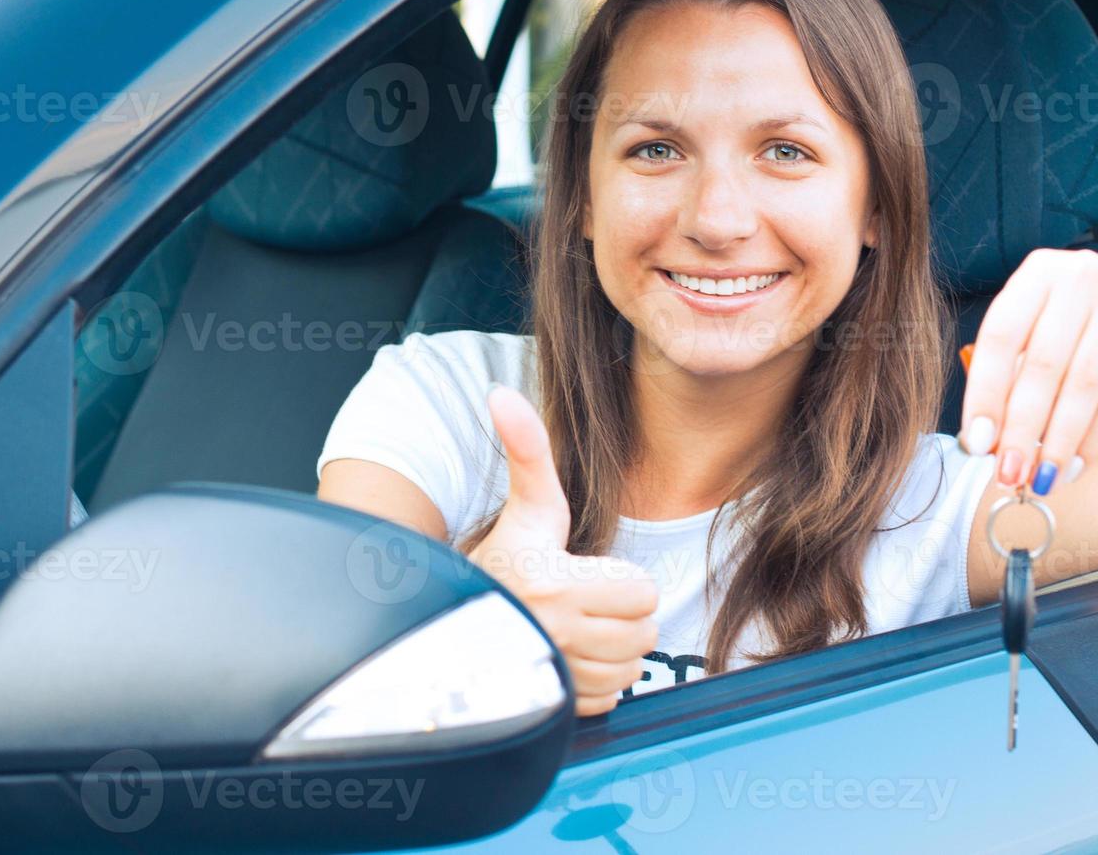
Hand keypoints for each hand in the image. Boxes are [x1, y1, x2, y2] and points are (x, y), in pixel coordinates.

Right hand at [468, 384, 659, 715]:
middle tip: (587, 600)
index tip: (588, 572)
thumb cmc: (501, 562)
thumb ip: (526, 450)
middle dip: (624, 615)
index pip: (642, 591)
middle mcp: (554, 636)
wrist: (452, 626)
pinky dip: (597, 682)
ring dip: (613, 651)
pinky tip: (569, 657)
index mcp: (554, 584)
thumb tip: (502, 392)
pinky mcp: (554, 706)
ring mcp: (554, 677)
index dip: (624, 578)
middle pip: (644, 633)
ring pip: (630, 669)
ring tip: (577, 628)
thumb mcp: (526, 507)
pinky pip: (609, 699)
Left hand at [960, 248, 1097, 493]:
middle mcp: (1080, 278)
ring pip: (1085, 385)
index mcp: (1037, 273)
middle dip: (1022, 429)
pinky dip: (1096, 437)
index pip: (1001, 337)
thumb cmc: (1081, 325)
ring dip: (1059, 441)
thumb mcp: (1043, 327)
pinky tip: (1076, 465)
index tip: (976, 443)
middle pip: (1044, 366)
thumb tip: (984, 442)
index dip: (985, 393)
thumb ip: (1012, 374)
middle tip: (1008, 474)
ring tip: (1042, 479)